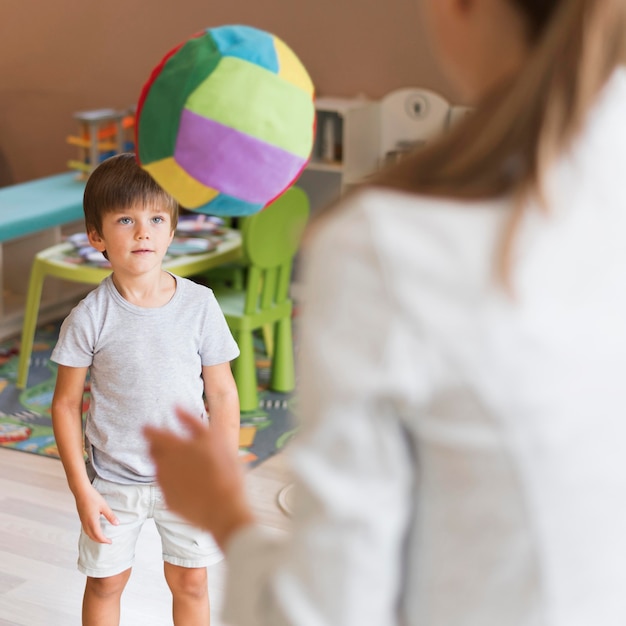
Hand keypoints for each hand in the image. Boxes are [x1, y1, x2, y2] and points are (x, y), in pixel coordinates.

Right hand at [75, 484, 118, 543]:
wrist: (81, 491)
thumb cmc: (93, 497)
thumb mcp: (104, 506)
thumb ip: (110, 516)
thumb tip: (117, 524)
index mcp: (92, 521)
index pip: (98, 535)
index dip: (104, 540)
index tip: (110, 542)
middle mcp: (86, 523)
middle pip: (92, 537)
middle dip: (100, 541)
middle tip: (107, 541)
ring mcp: (82, 521)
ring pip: (88, 534)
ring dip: (94, 538)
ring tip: (101, 538)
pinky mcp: (81, 517)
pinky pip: (85, 529)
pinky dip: (90, 533)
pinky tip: (94, 530)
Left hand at [144, 406, 254, 548]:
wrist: (224, 509)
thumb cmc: (223, 471)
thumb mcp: (214, 438)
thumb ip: (191, 421)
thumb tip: (175, 407)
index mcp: (173, 447)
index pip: (150, 433)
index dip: (148, 429)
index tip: (148, 427)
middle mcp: (163, 465)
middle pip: (151, 452)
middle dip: (156, 446)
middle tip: (171, 446)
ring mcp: (164, 485)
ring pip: (159, 469)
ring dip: (166, 464)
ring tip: (185, 465)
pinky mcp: (168, 502)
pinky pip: (167, 487)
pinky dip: (174, 482)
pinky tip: (190, 483)